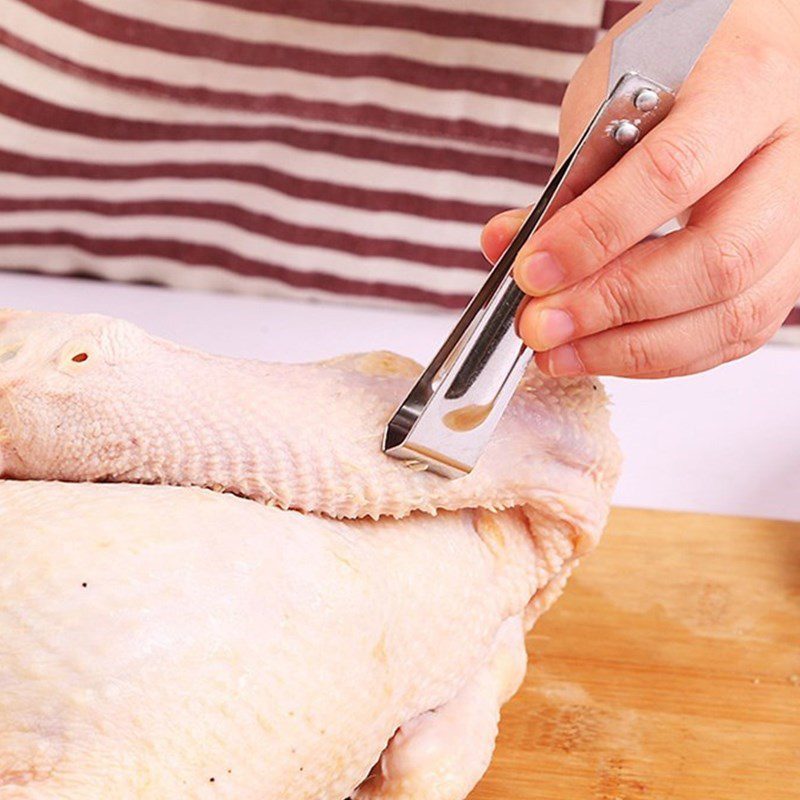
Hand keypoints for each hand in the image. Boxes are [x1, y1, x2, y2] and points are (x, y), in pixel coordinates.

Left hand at [481, 0, 799, 378]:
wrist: (740, 60)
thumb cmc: (678, 67)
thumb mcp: (612, 96)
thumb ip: (569, 179)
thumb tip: (508, 247)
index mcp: (748, 83)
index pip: (671, 174)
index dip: (593, 235)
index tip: (531, 271)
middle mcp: (794, 156)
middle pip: (715, 259)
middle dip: (611, 305)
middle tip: (539, 326)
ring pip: (734, 312)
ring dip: (633, 349)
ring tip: (561, 353)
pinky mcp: (790, 266)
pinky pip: (737, 332)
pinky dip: (664, 356)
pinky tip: (606, 353)